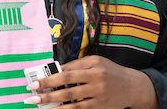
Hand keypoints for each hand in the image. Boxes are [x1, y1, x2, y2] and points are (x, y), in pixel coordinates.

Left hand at [25, 55, 157, 107]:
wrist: (133, 86)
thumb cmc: (110, 71)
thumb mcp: (95, 61)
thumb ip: (76, 65)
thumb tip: (56, 69)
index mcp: (93, 68)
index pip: (67, 74)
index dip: (50, 79)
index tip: (35, 83)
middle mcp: (96, 83)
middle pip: (68, 90)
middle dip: (48, 94)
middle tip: (33, 97)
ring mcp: (99, 98)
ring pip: (74, 105)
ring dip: (56, 107)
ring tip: (41, 107)